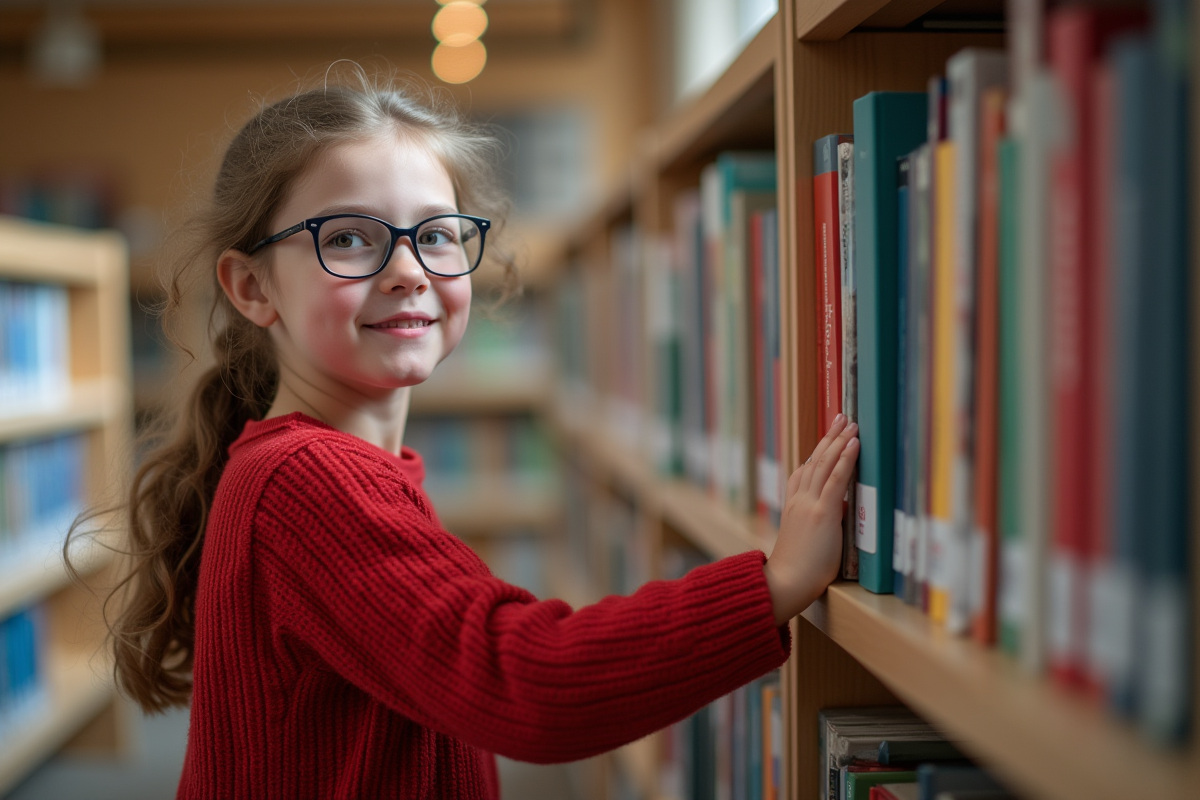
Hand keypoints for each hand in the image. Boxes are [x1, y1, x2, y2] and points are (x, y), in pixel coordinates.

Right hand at [763, 414, 858, 624]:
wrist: (786, 583)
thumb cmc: (799, 570)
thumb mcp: (808, 539)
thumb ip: (821, 520)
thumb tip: (841, 509)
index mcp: (794, 506)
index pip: (805, 472)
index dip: (818, 452)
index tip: (829, 437)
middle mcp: (799, 500)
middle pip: (816, 461)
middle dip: (830, 437)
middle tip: (842, 417)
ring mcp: (809, 505)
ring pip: (824, 464)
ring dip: (839, 441)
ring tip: (851, 423)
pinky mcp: (821, 513)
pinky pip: (835, 479)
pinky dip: (845, 459)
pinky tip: (853, 444)